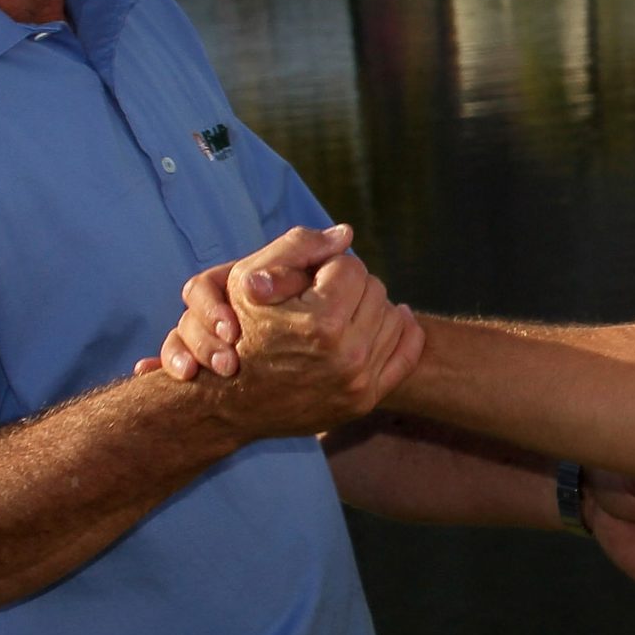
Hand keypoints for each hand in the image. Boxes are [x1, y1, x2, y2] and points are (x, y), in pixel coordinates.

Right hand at [136, 226, 420, 435]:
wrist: (229, 401)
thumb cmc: (236, 330)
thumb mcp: (249, 279)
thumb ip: (300, 245)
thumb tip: (346, 234)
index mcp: (321, 322)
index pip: (350, 266)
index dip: (326, 267)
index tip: (308, 279)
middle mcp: (347, 356)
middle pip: (375, 289)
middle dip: (350, 287)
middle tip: (324, 295)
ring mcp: (358, 382)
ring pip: (393, 317)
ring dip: (369, 309)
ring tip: (340, 312)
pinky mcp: (365, 400)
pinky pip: (406, 353)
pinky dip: (400, 332)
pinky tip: (389, 319)